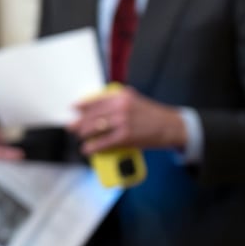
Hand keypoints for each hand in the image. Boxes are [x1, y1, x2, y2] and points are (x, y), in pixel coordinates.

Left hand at [71, 86, 185, 154]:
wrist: (171, 126)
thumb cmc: (153, 115)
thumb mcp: (134, 100)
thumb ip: (117, 101)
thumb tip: (96, 106)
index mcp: (121, 96)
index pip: (96, 101)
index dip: (82, 106)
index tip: (74, 108)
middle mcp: (121, 107)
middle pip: (92, 115)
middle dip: (80, 122)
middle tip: (72, 127)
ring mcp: (123, 122)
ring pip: (95, 128)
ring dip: (84, 134)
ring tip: (81, 137)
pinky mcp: (126, 136)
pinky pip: (104, 142)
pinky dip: (93, 146)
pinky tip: (88, 149)